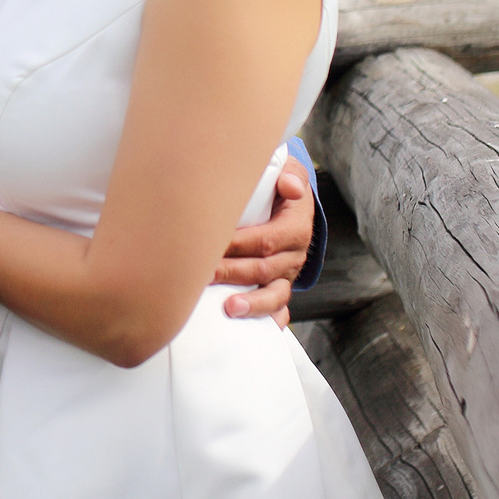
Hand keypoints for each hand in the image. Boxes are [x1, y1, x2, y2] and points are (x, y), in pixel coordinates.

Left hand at [215, 159, 314, 322]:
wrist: (289, 203)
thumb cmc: (278, 186)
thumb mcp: (288, 173)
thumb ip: (289, 175)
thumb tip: (289, 186)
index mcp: (295, 227)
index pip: (267, 240)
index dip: (239, 245)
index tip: (212, 245)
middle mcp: (294, 254)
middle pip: (264, 269)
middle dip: (233, 273)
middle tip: (203, 274)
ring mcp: (287, 275)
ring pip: (274, 295)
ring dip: (251, 303)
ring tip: (229, 308)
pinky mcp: (279, 288)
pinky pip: (278, 310)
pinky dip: (266, 320)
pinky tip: (246, 326)